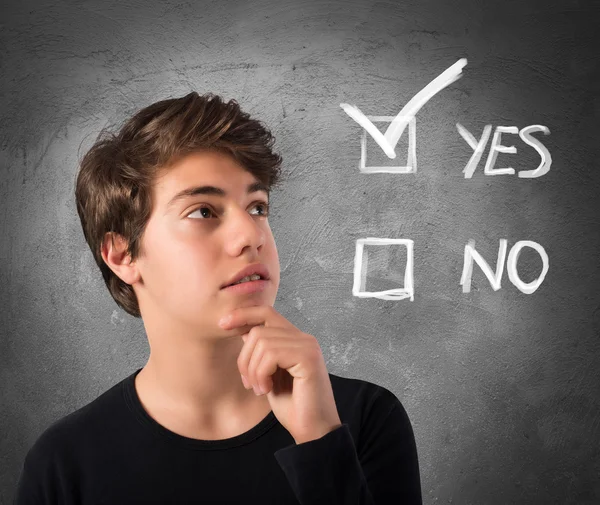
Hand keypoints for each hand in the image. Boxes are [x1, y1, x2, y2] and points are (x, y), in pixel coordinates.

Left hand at [218, 305, 341, 443]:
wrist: (313, 432)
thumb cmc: (293, 407)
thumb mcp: (268, 375)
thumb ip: (260, 352)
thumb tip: (244, 330)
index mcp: (295, 340)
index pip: (266, 312)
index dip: (242, 314)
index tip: (222, 325)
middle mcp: (304, 338)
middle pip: (258, 329)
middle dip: (244, 358)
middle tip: (249, 384)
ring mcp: (308, 346)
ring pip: (262, 341)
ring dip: (253, 370)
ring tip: (260, 389)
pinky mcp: (308, 357)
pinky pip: (271, 354)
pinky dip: (261, 373)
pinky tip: (267, 389)